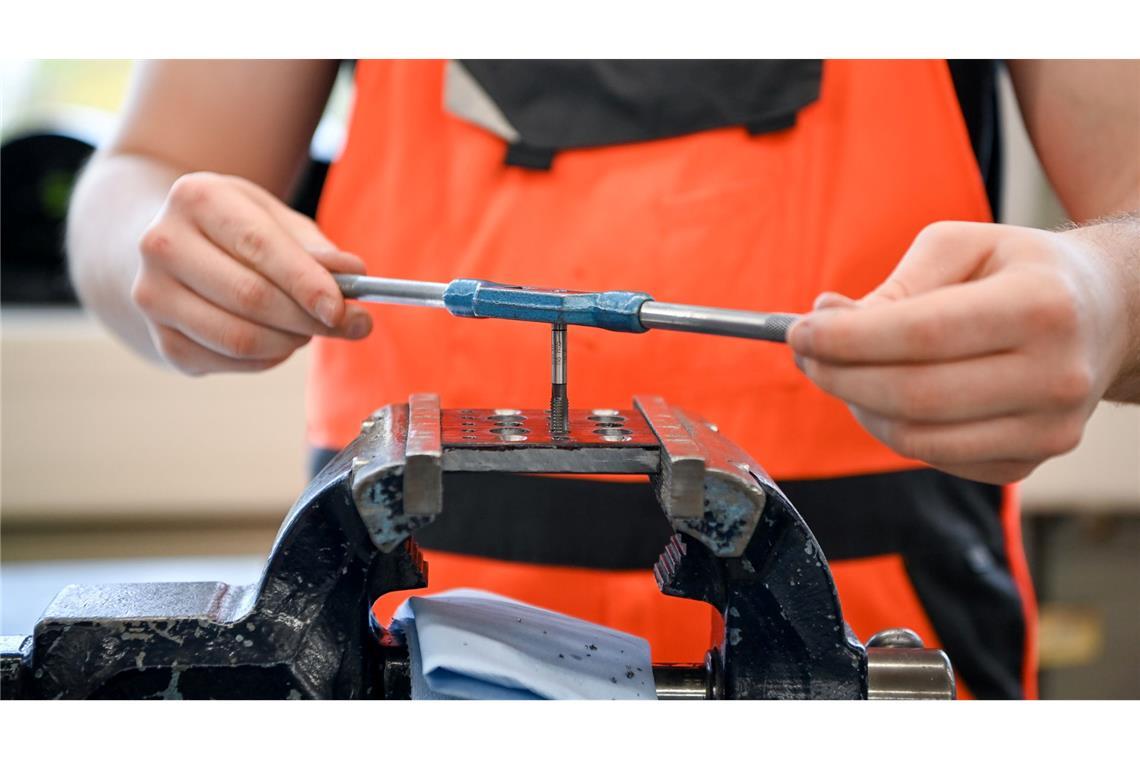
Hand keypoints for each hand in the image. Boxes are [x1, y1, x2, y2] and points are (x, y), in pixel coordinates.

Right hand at [131, 172, 371, 374]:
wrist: (170, 248)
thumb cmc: (236, 231)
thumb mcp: (275, 220)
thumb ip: (315, 247)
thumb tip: (353, 274)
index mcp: (196, 198)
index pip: (257, 245)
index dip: (305, 281)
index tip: (341, 307)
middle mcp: (163, 244)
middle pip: (250, 296)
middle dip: (308, 318)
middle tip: (349, 325)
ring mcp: (154, 296)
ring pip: (239, 338)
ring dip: (290, 341)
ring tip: (309, 328)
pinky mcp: (162, 341)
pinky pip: (230, 362)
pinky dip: (268, 358)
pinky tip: (278, 340)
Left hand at [788, 221, 1130, 483]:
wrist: (1105, 314)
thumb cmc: (1020, 272)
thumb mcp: (963, 247)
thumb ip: (895, 285)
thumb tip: (827, 321)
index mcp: (1040, 306)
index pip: (921, 334)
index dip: (847, 339)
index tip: (798, 331)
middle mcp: (1054, 375)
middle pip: (913, 396)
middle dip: (839, 377)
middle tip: (803, 354)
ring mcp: (1047, 430)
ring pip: (916, 438)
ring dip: (858, 407)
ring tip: (839, 372)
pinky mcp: (1029, 464)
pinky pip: (934, 458)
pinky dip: (894, 429)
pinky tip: (884, 395)